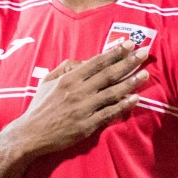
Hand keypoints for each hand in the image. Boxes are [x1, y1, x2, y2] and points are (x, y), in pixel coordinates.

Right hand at [2, 41, 149, 160]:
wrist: (31, 133)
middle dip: (128, 62)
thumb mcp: (47, 82)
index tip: (129, 44)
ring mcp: (84, 108)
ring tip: (145, 74)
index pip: (96, 62)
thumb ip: (65, 68)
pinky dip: (123, 105)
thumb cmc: (40, 107)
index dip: (114, 53)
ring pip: (112, 92)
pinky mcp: (87, 125)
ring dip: (131, 82)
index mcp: (68, 79)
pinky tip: (135, 99)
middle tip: (144, 53)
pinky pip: (109, 113)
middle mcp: (78, 91)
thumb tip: (83, 62)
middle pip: (108, 74)